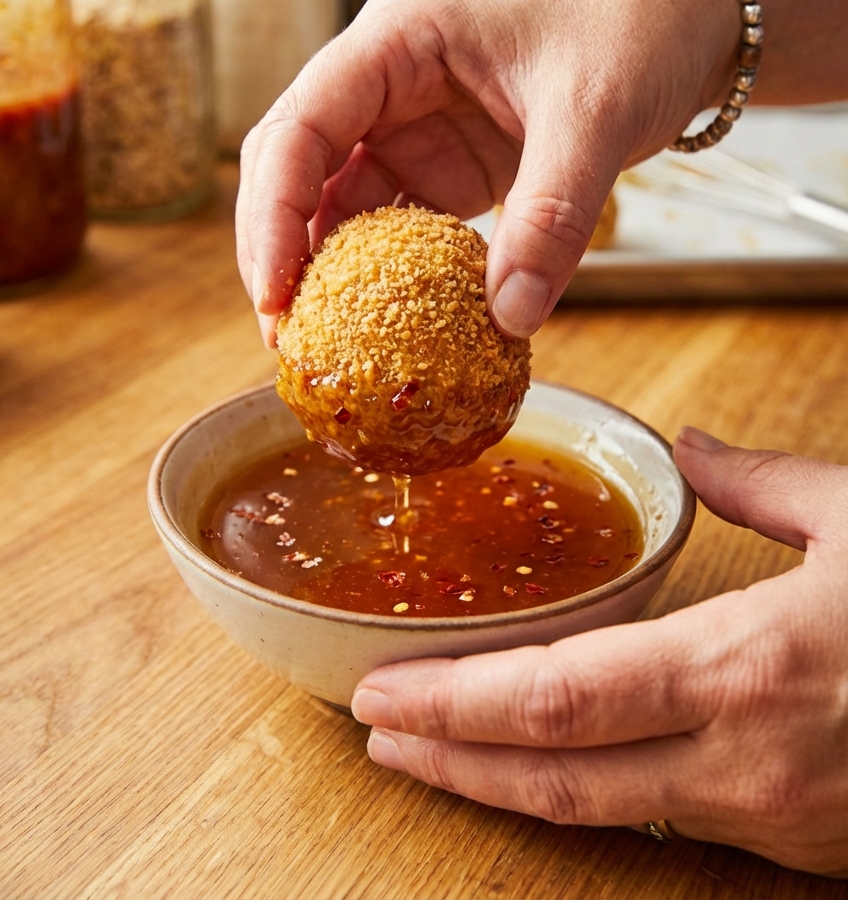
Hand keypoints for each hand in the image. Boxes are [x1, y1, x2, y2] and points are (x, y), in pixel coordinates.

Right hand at [236, 0, 736, 346]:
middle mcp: (388, 79)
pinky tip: (384, 327)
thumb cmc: (635, 30)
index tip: (276, 294)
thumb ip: (552, 215)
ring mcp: (411, 124)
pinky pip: (394, 225)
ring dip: (324, 270)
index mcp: (400, 37)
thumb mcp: (595, 114)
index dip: (273, 211)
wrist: (690, 21)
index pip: (302, 123)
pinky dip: (384, 276)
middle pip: (296, 164)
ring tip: (323, 347)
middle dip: (279, 249)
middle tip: (286, 338)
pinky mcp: (443, 164)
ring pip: (335, 202)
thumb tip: (510, 318)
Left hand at [351, 428, 847, 876]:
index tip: (381, 696)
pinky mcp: (805, 846)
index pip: (558, 703)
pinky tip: (560, 764)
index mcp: (748, 666)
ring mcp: (775, 820)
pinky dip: (594, 792)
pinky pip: (671, 818)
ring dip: (510, 784)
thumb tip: (691, 446)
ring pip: (608, 813)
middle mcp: (744, 761)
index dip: (458, 707)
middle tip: (375, 735)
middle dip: (452, 762)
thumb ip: (760, 482)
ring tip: (440, 752)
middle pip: (559, 779)